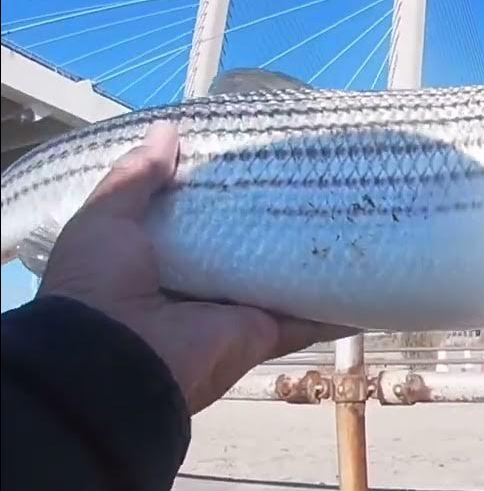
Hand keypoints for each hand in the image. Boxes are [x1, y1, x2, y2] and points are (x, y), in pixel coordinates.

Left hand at [36, 122, 354, 413]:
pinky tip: (374, 285)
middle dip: (278, 216)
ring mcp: (236, 309)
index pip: (200, 214)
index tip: (257, 157)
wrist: (116, 361)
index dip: (225, 187)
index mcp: (158, 254)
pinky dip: (341, 308)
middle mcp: (201, 281)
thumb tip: (168, 130)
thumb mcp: (106, 219)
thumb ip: (136, 178)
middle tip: (319, 178)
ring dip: (315, 256)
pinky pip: (309, 319)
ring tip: (356, 218)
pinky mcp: (265, 332)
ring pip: (285, 277)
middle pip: (249, 244)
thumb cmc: (103, 283)